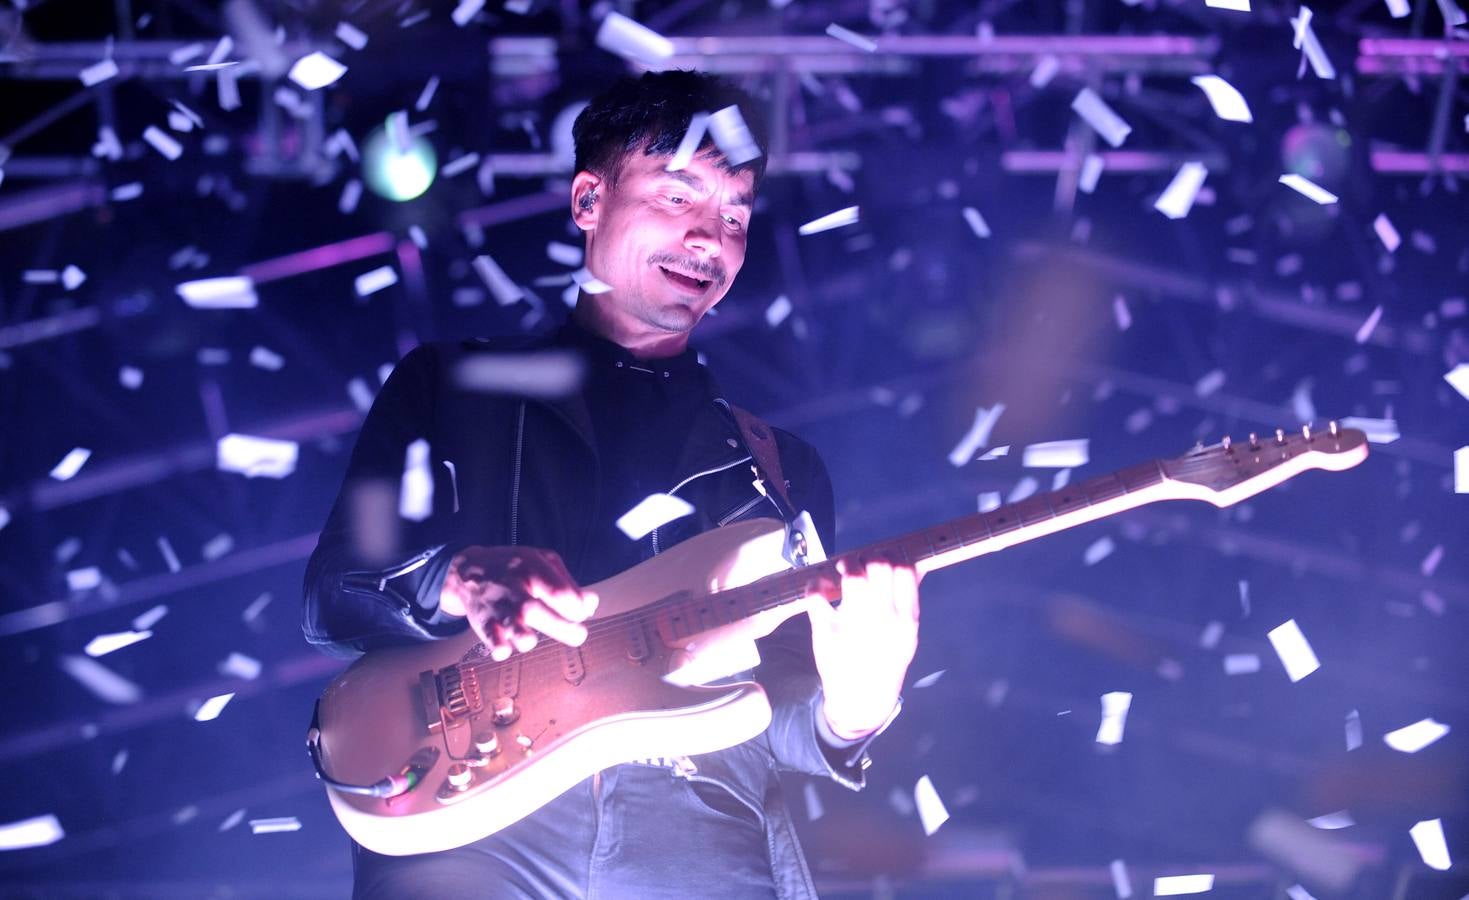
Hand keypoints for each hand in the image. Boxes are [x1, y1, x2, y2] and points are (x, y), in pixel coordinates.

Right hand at [439, 546, 598, 660]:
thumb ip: (569, 583)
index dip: (576, 608)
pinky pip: (490, 636)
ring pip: (511, 624)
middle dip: (562, 628)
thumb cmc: (514, 567)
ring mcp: (498, 606)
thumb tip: (591, 605)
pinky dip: (498, 646)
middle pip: (537, 610)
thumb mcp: (543, 562)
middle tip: (578, 635)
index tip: (580, 615)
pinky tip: (505, 650)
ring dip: (524, 637)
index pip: (559, 592)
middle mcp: (514, 588)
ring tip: (531, 640)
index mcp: (532, 569)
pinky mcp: (483, 622)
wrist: (468, 570)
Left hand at [801, 552, 920, 739]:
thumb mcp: (907, 635)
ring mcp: (854, 625)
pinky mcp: (826, 631)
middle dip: (868, 558)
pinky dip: (816, 583)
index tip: (883, 561)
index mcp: (906, 620)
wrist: (862, 700)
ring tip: (843, 570)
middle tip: (860, 565)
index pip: (905, 570)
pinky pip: (817, 595)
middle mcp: (883, 620)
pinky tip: (822, 586)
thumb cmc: (886, 661)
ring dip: (847, 564)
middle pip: (879, 566)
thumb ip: (908, 601)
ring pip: (852, 576)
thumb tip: (916, 565)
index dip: (893, 557)